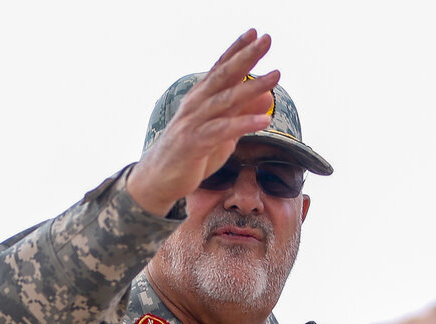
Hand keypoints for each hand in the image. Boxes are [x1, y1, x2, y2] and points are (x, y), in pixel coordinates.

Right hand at [128, 29, 281, 215]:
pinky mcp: (194, 143)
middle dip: (246, 56)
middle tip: (266, 39)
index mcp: (201, 98)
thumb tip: (267, 96)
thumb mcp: (223, 130)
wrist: (160, 178)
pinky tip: (264, 120)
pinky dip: (243, 124)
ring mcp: (194, 122)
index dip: (237, 49)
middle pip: (224, 75)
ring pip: (225, 100)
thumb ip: (242, 112)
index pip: (221, 68)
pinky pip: (222, 131)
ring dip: (252, 87)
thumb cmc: (193, 152)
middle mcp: (196, 104)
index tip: (255, 33)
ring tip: (275, 76)